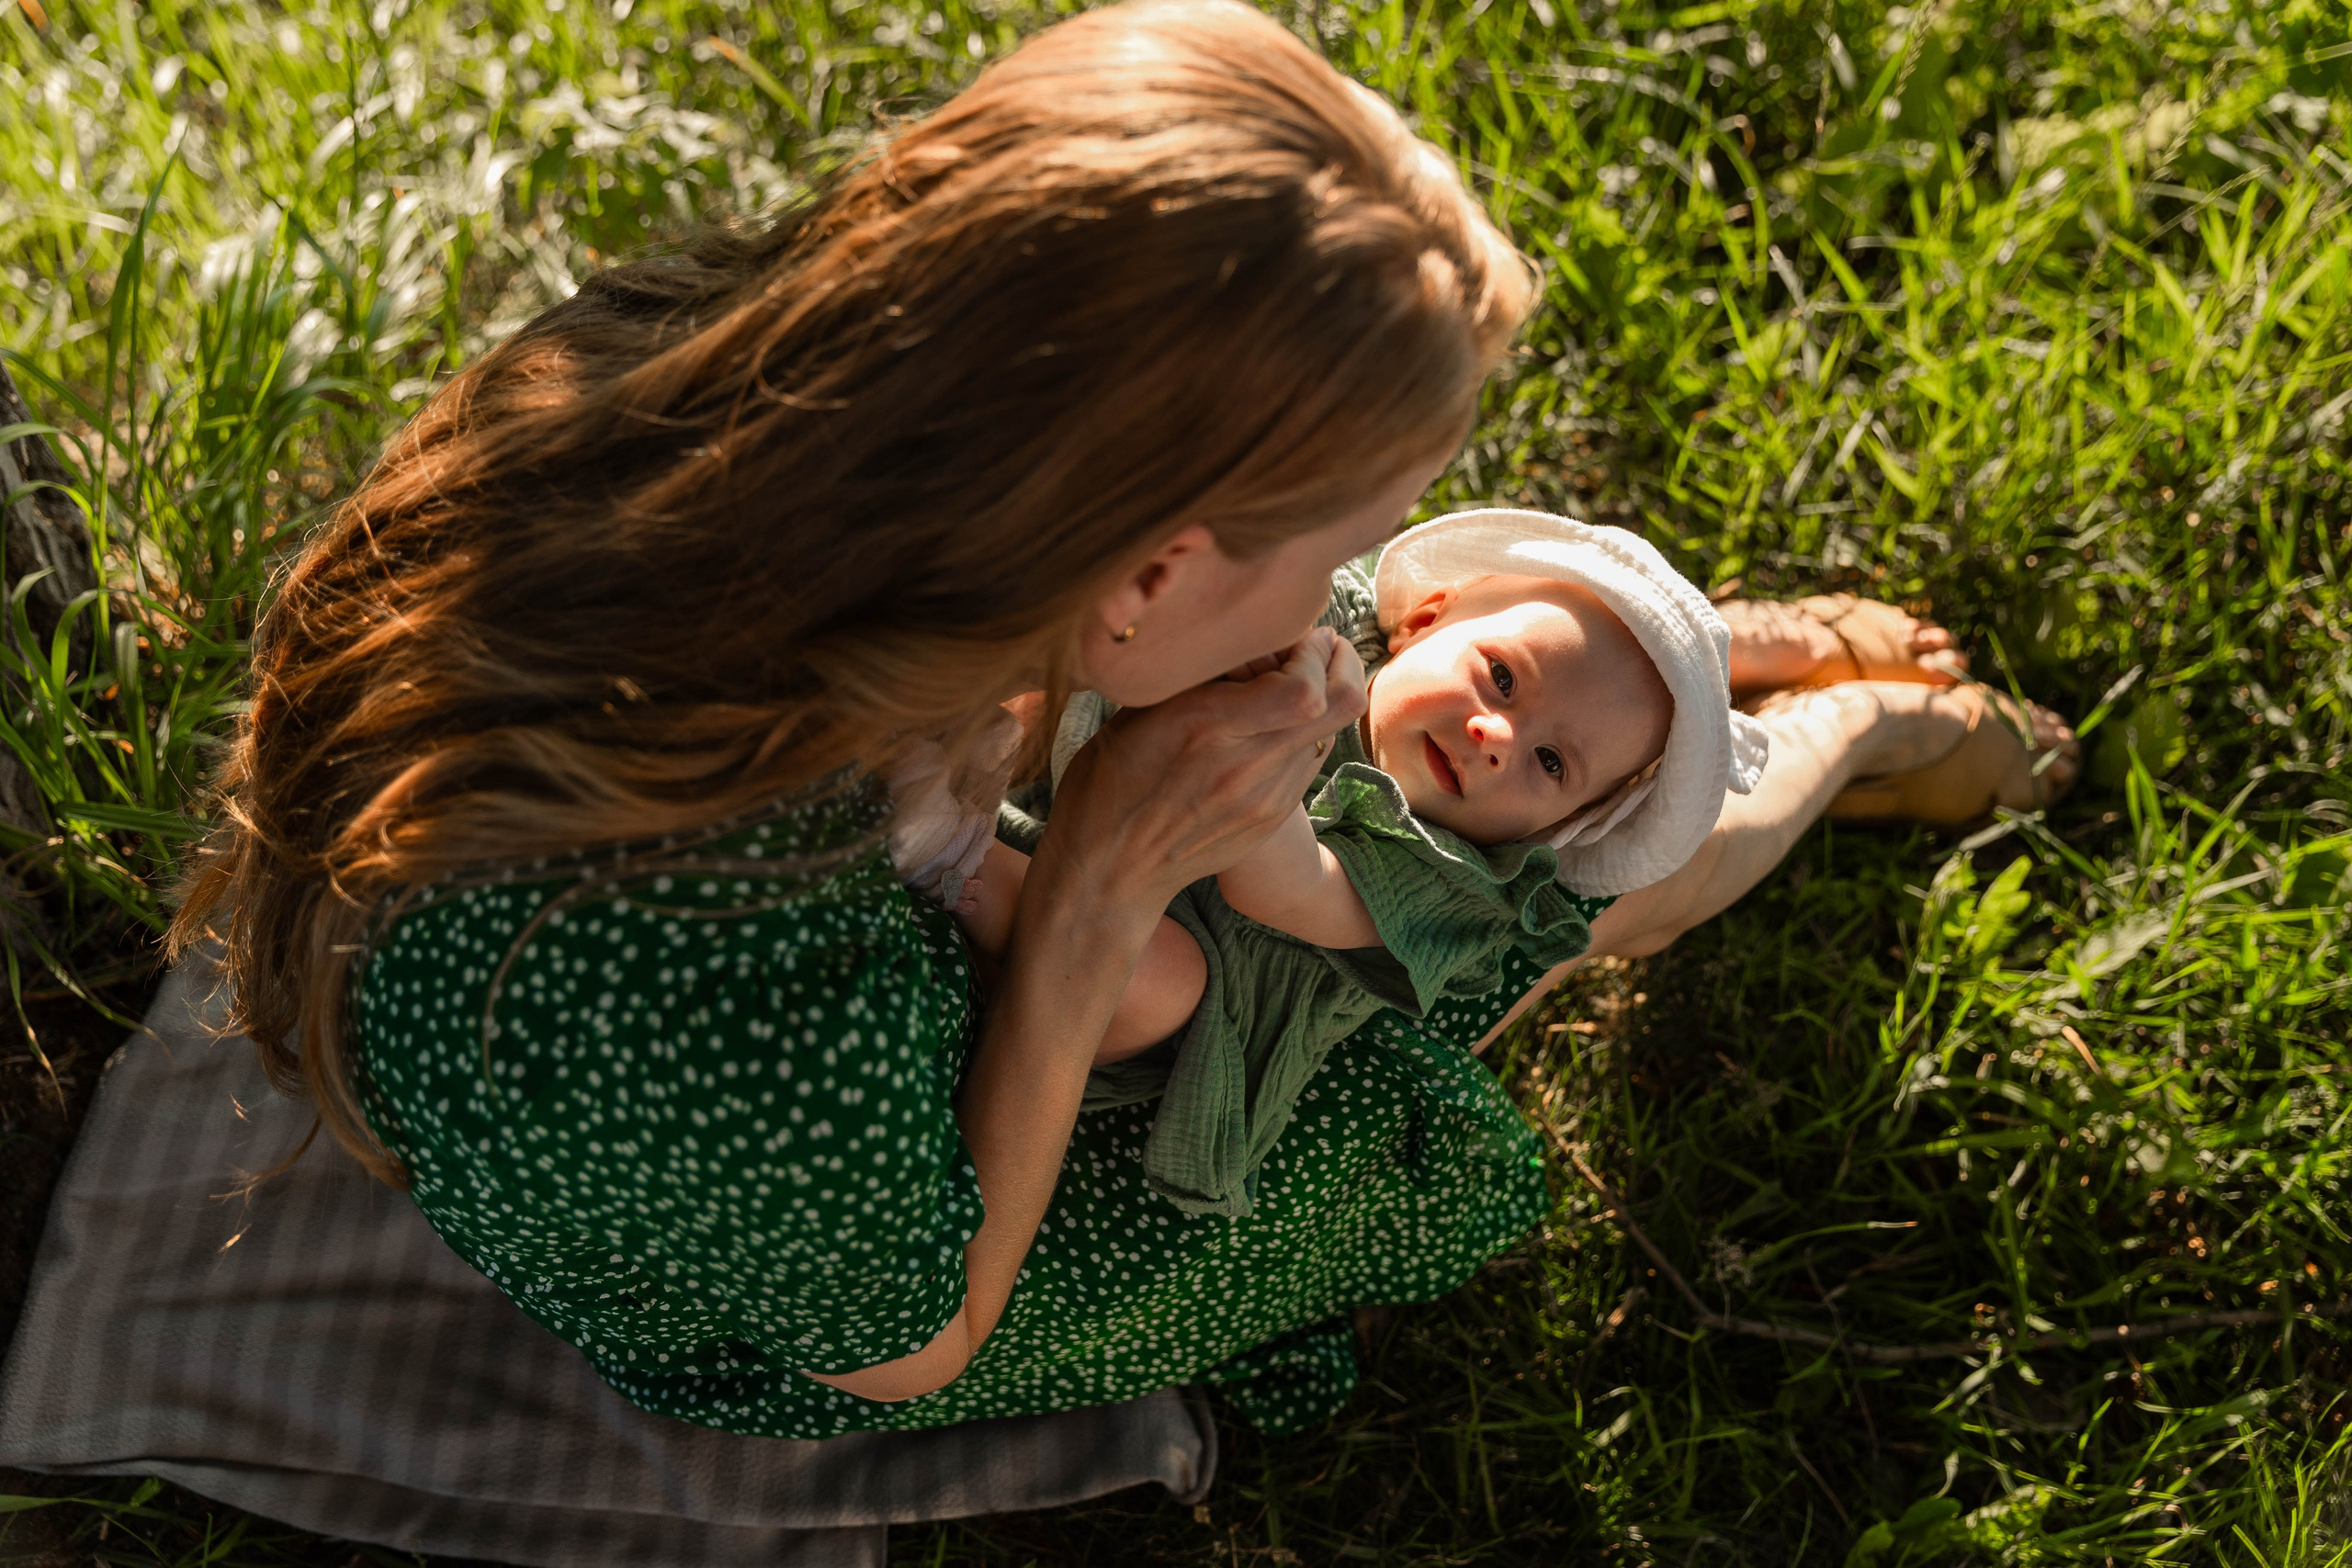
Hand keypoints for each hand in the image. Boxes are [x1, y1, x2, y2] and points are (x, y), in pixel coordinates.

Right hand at [1044, 627, 1365, 912]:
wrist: (1108, 870)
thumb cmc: (1108, 780)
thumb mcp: (1137, 712)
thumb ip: (1196, 673)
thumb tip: (1243, 632)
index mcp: (1206, 729)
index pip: (1306, 688)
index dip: (1313, 651)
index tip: (1298, 636)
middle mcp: (1246, 767)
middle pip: (1341, 704)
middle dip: (1338, 662)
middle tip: (1317, 648)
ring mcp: (1265, 800)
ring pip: (1330, 731)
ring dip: (1319, 699)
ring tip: (1285, 685)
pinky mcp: (1271, 820)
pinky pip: (1308, 762)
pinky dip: (1299, 734)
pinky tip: (1267, 728)